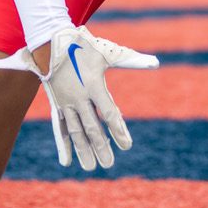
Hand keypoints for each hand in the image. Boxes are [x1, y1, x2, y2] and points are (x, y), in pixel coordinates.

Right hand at [0, 28, 158, 170]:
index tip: (127, 145)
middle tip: (109, 164)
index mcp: (93, 84)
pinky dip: (63, 144)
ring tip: (90, 167)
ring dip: (82, 150)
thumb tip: (156, 63)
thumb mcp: (108, 52)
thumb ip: (132, 60)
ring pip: (75, 130)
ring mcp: (66, 101)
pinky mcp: (57, 104)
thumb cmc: (84, 45)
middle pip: (91, 126)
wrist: (50, 40)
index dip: (118, 130)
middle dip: (100, 146)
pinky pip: (60, 127)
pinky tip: (67, 162)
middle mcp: (78, 96)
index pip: (108, 112)